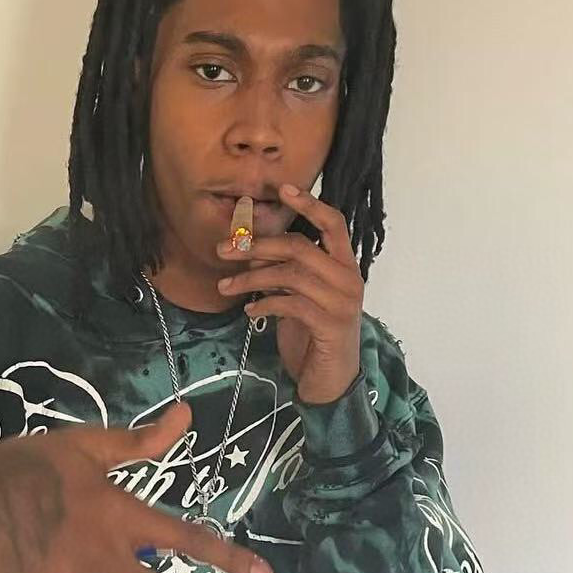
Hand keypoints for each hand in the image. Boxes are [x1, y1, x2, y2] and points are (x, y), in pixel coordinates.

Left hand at [216, 183, 364, 404]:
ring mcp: (342, 302)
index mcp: (345, 266)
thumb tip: (252, 249)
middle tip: (222, 250)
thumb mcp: (297, 299)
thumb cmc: (313, 338)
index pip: (333, 223)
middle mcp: (349, 278)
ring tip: (225, 286)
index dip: (308, 204)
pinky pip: (290, 304)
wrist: (330, 383)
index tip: (282, 189)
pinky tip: (249, 312)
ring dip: (251, 278)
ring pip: (290, 275)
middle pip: (299, 247)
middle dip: (256, 245)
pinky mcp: (330, 325)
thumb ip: (283, 273)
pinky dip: (264, 305)